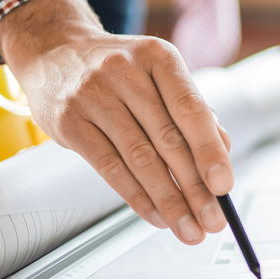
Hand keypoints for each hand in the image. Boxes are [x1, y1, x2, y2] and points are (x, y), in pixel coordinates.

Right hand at [0, 0, 231, 244]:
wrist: (55, 50)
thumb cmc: (119, 68)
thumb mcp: (158, 73)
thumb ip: (190, 108)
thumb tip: (223, 149)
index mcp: (158, 57)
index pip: (191, 109)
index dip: (209, 151)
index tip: (224, 186)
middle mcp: (125, 72)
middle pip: (167, 139)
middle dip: (194, 188)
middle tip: (212, 220)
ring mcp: (93, 96)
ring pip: (139, 159)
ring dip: (168, 201)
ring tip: (188, 228)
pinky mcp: (69, 121)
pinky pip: (109, 167)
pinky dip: (136, 197)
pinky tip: (156, 216)